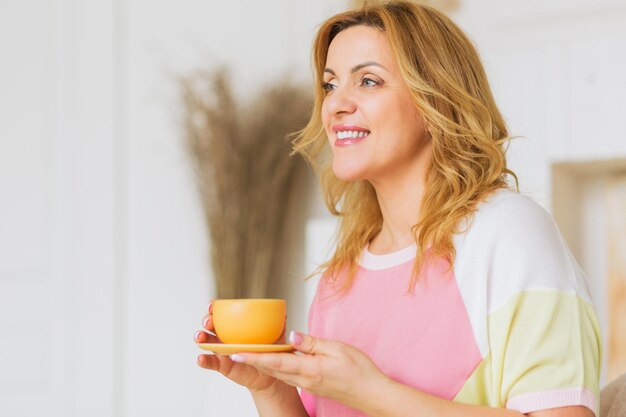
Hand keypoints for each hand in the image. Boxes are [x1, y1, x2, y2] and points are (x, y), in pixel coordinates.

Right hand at [194, 301, 287, 396]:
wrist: (270, 373)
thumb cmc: (270, 350)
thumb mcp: (275, 335)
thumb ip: (277, 323)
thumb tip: (282, 311)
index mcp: (235, 325)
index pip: (221, 312)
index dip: (214, 307)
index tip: (212, 306)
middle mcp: (225, 335)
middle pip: (210, 324)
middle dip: (206, 320)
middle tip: (209, 322)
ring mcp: (221, 349)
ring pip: (206, 341)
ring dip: (200, 337)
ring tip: (200, 337)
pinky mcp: (221, 364)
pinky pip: (209, 362)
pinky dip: (203, 360)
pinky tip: (201, 358)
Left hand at [230, 332, 387, 407]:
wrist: (371, 394)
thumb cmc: (359, 370)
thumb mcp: (337, 349)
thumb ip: (311, 343)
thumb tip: (291, 335)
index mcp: (309, 369)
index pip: (276, 361)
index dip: (255, 356)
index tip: (237, 351)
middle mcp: (304, 379)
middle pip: (272, 368)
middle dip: (252, 359)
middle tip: (234, 348)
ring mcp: (307, 383)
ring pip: (278, 372)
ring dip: (262, 363)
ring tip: (247, 352)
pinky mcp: (311, 384)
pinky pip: (288, 374)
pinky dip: (275, 366)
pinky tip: (273, 358)